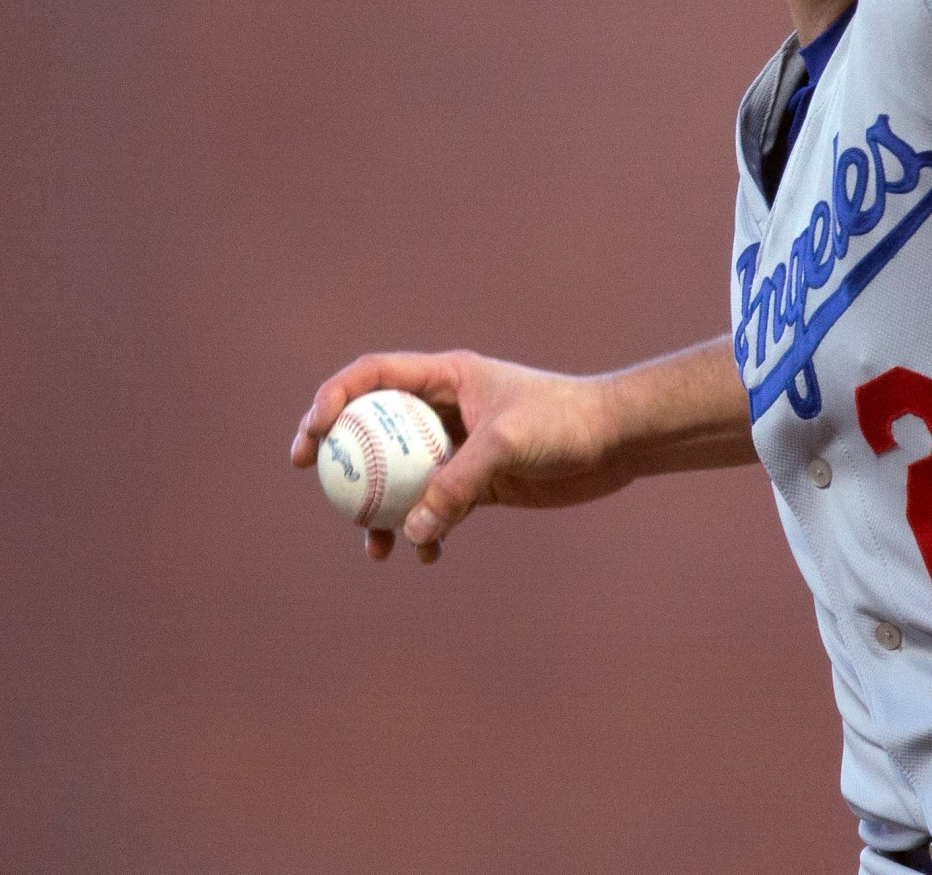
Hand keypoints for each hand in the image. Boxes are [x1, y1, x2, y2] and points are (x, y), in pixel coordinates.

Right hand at [290, 350, 640, 561]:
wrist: (617, 441)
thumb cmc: (566, 422)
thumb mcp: (507, 444)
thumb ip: (458, 483)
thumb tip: (413, 531)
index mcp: (446, 377)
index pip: (371, 377)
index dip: (332, 399)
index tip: (314, 435)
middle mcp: (446, 408)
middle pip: (374, 427)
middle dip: (341, 456)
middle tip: (317, 481)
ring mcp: (460, 447)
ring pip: (401, 476)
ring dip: (381, 509)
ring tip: (375, 546)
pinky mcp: (480, 482)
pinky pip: (436, 508)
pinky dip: (425, 531)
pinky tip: (427, 553)